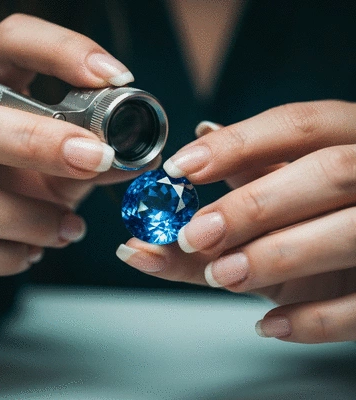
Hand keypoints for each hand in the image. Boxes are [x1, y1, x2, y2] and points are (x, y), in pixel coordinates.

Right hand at [0, 14, 153, 303]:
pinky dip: (9, 257)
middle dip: (42, 143)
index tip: (114, 78)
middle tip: (98, 159)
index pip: (11, 44)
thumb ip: (90, 160)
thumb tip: (141, 159)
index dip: (63, 51)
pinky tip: (28, 253)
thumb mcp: (53, 170)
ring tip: (67, 231)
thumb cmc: (12, 193)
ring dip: (35, 221)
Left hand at [117, 101, 355, 343]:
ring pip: (351, 234)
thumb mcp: (291, 187)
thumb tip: (203, 133)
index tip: (180, 168)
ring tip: (222, 275)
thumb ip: (250, 166)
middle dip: (252, 206)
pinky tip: (269, 324)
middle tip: (193, 234)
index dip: (235, 144)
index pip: (297, 125)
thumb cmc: (325, 214)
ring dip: (274, 258)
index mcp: (348, 139)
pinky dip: (314, 320)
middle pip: (327, 172)